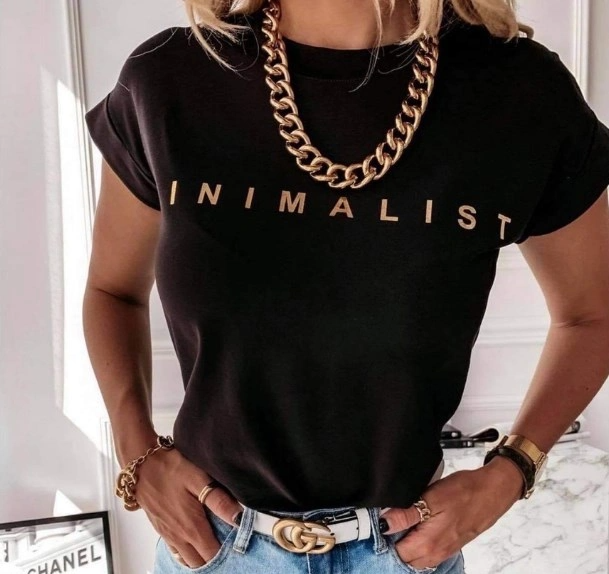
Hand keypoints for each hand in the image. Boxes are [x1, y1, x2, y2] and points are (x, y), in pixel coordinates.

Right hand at [129, 446, 242, 568]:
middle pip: (201, 563)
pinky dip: (189, 552)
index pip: (214, 555)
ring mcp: (168, 535)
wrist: (141, 464)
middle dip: (216, 557)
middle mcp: (179, 537)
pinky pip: (177, 552)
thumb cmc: (170, 469)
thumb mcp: (199, 479)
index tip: (239, 542)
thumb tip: (239, 518)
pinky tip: (196, 539)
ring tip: (215, 541)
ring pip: (188, 560)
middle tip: (229, 542)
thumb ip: (219, 501)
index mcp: (191, 528)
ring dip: (201, 556)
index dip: (228, 553)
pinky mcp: (161, 529)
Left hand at [380, 456, 523, 569]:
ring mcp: (443, 551)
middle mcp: (435, 554)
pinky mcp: (449, 544)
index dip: (384, 537)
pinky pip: (427, 550)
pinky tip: (417, 523)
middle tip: (390, 517)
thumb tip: (384, 523)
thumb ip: (406, 514)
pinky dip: (418, 541)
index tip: (377, 520)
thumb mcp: (431, 498)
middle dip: (393, 541)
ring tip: (402, 519)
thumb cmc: (465, 492)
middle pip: (404, 557)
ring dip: (406, 541)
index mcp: (428, 545)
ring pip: (416, 555)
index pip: (394, 552)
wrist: (493, 491)